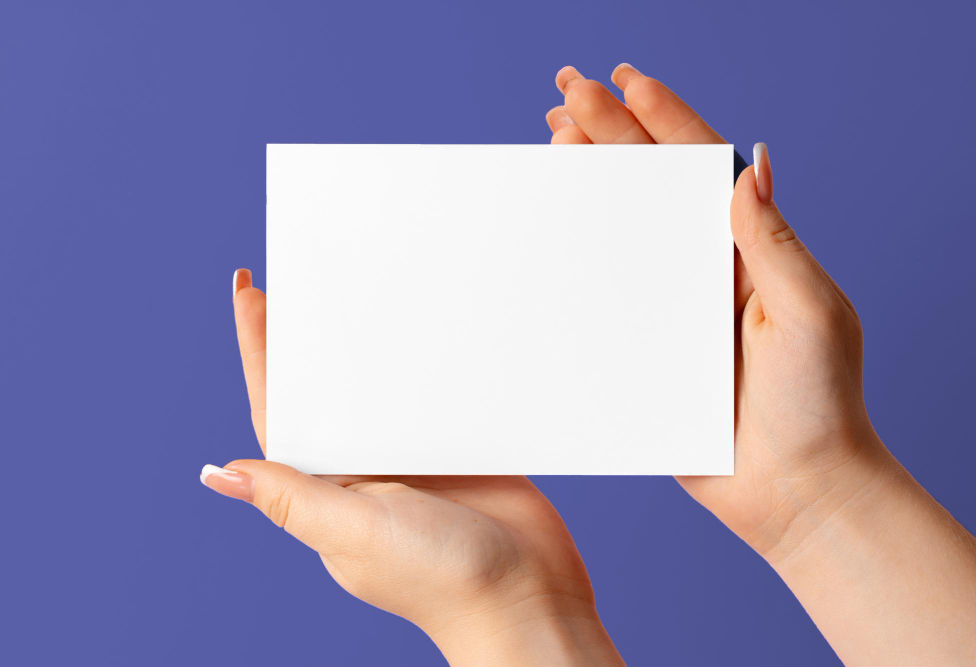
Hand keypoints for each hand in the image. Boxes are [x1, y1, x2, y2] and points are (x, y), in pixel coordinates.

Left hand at [200, 269, 623, 665]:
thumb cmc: (440, 579)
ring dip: (359, 342)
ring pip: (374, 387)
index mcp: (327, 488)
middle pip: (323, 389)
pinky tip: (421, 327)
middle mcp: (362, 471)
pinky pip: (431, 394)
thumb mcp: (355, 530)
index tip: (247, 294)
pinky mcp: (455, 450)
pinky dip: (423, 361)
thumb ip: (292, 497)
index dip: (257, 350)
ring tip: (346, 289)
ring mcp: (410, 459)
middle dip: (303, 337)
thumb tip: (215, 475)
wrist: (527, 596)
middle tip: (292, 280)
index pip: (278, 408)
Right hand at [549, 63, 975, 664]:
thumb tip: (753, 161)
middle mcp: (708, 267)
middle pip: (651, 185)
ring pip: (622, 230)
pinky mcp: (647, 347)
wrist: (792, 490)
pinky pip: (605, 294)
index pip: (702, 166)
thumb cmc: (817, 404)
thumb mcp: (810, 311)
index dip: (665, 119)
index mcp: (750, 248)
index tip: (624, 82)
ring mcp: (674, 305)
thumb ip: (774, 239)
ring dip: (588, 182)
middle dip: (610, 134)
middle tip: (565, 94)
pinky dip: (575, 258)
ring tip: (552, 140)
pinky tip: (549, 231)